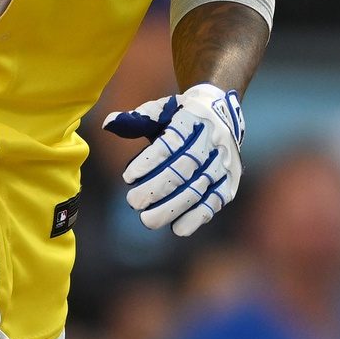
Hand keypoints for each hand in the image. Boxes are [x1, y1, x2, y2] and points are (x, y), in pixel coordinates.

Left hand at [104, 82, 244, 237]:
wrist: (224, 112)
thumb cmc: (182, 115)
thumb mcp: (163, 109)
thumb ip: (138, 119)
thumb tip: (109, 123)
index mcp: (194, 117)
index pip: (172, 141)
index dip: (150, 161)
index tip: (128, 177)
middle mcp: (214, 139)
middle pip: (186, 167)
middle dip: (158, 188)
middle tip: (133, 203)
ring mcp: (224, 162)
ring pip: (199, 187)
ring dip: (174, 207)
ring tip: (148, 220)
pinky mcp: (230, 181)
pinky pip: (215, 201)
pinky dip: (198, 217)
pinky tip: (178, 228)